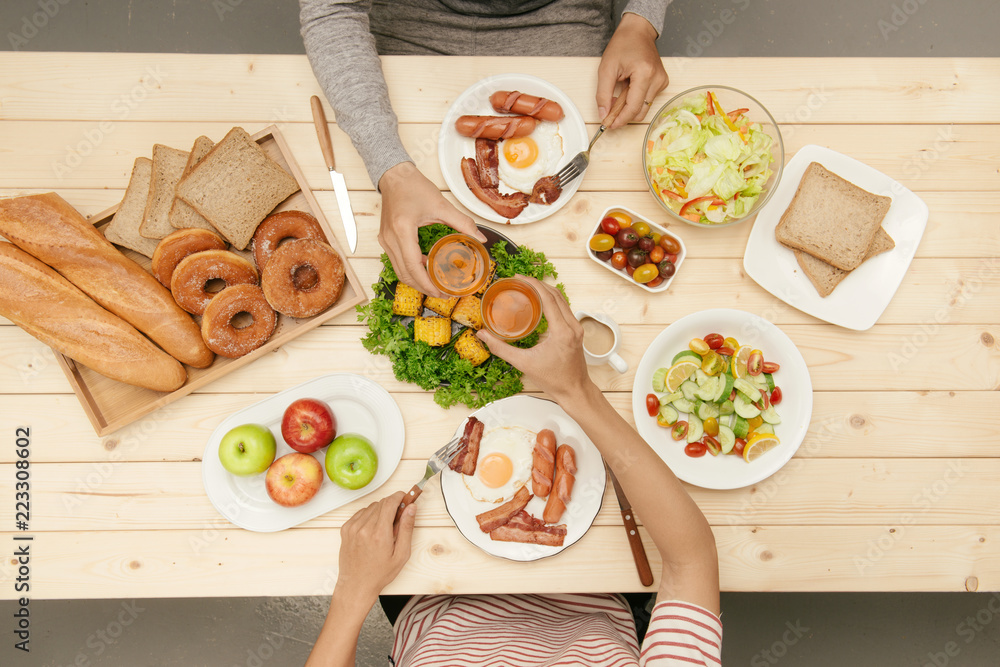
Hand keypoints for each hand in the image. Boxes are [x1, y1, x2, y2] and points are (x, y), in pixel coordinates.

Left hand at [334, 491, 415, 603]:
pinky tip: (373, 530)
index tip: (406, 498)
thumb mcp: (401, 554)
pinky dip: (369, 516)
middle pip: (381, 503)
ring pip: (371, 507)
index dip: (400, 496)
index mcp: (379, 534)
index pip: (390, 502)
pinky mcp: (345, 529)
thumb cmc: (379, 573)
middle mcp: (364, 528)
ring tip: (384, 528)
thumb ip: (407, 528)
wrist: (356, 585)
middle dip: (392, 505)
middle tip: (398, 518)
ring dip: (381, 511)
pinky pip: (361, 513)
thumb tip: (411, 508)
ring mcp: (352, 528)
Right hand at [378, 162, 486, 296]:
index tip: (441, 292)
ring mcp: (385, 241)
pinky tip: (425, 269)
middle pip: (404, 274)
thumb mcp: (441, 204)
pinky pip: (397, 262)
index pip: (412, 266)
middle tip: (442, 294)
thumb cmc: (414, 187)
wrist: (394, 176)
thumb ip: (462, 222)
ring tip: (435, 285)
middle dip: (423, 287)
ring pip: (399, 271)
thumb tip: (481, 238)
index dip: (427, 283)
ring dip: (416, 280)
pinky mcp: (385, 240)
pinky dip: (410, 269)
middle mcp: (390, 238)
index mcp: (402, 230)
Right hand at [475, 277, 593, 402]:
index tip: (519, 278)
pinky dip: (552, 301)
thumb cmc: (553, 380)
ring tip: (528, 287)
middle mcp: (573, 326)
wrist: (574, 391)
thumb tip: (482, 335)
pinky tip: (539, 301)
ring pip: (562, 300)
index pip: (549, 299)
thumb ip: (501, 348)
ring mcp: (577, 328)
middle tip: (520, 280)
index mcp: (562, 332)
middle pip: (557, 295)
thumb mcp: (523, 363)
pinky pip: (565, 309)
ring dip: (546, 291)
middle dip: (538, 284)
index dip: (534, 284)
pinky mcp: (576, 331)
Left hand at [596, 12, 668, 129]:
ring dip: (629, 106)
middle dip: (624, 115)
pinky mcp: (662, 83)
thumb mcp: (606, 68)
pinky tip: (629, 87)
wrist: (637, 31)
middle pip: (640, 112)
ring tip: (620, 91)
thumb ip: (603, 94)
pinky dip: (636, 99)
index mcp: (645, 74)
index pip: (633, 108)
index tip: (609, 124)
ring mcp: (662, 82)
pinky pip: (647, 100)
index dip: (620, 120)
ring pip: (644, 107)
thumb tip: (603, 113)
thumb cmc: (623, 45)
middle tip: (609, 110)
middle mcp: (657, 80)